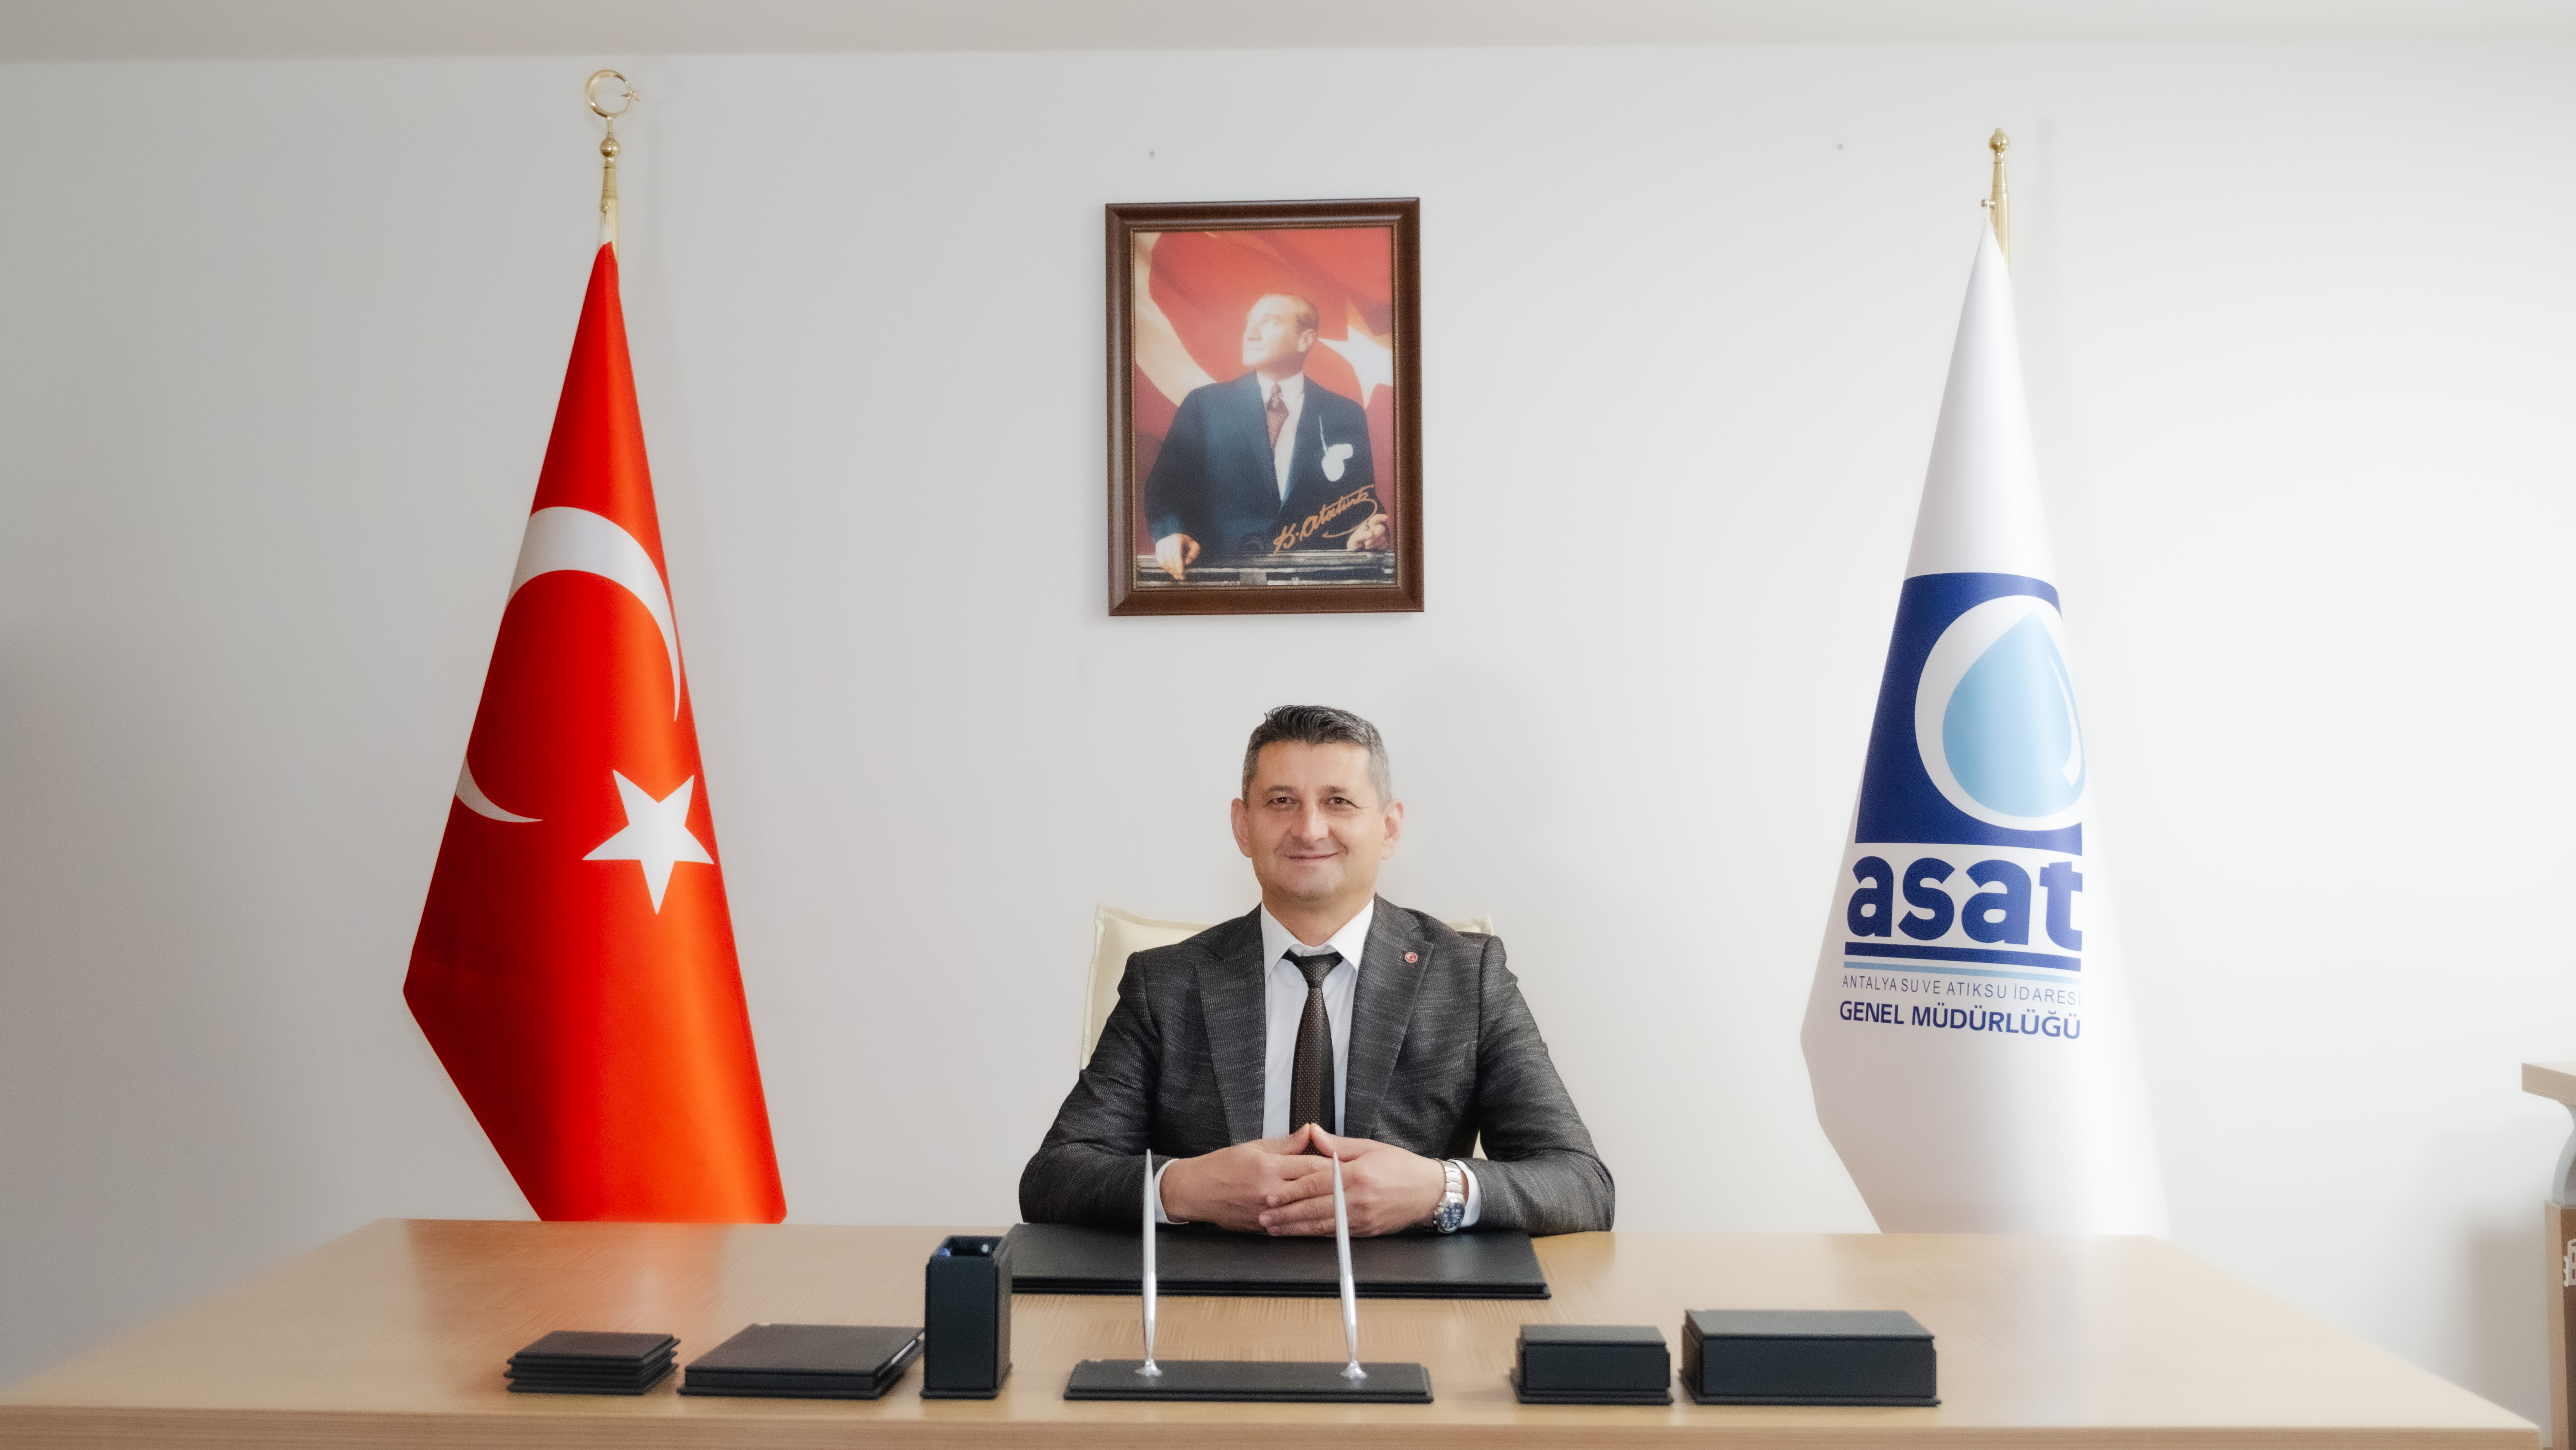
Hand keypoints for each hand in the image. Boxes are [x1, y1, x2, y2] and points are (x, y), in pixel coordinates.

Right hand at [1154, 532, 1199, 579]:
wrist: (1175, 537)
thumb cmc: (1186, 543)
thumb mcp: (1194, 546)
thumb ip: (1193, 553)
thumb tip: (1187, 562)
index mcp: (1176, 539)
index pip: (1176, 554)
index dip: (1178, 564)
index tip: (1181, 573)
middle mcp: (1166, 542)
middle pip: (1168, 559)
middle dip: (1174, 569)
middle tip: (1180, 577)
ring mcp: (1160, 546)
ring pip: (1163, 561)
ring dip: (1170, 570)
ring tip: (1177, 575)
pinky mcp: (1157, 551)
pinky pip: (1160, 562)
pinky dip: (1166, 568)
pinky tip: (1172, 571)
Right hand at [1158, 1127, 1331, 1231]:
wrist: (1196, 1191)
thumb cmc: (1220, 1168)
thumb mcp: (1253, 1147)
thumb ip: (1286, 1143)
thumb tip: (1309, 1132)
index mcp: (1268, 1168)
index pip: (1311, 1166)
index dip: (1332, 1165)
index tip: (1345, 1164)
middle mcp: (1269, 1191)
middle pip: (1312, 1189)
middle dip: (1333, 1186)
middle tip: (1351, 1183)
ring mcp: (1266, 1212)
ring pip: (1305, 1210)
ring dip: (1323, 1206)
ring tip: (1339, 1202)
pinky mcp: (1262, 1227)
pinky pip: (1291, 1225)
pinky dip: (1306, 1221)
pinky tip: (1319, 1220)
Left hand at [1255, 1129, 1444, 1237]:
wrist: (1430, 1192)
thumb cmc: (1402, 1167)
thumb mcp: (1370, 1147)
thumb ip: (1337, 1145)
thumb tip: (1312, 1133)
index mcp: (1356, 1175)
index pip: (1316, 1183)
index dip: (1291, 1190)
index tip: (1272, 1195)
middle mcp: (1357, 1199)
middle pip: (1314, 1208)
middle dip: (1286, 1214)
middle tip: (1264, 1217)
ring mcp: (1361, 1218)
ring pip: (1321, 1225)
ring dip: (1295, 1228)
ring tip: (1275, 1229)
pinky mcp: (1365, 1231)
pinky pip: (1335, 1234)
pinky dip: (1315, 1234)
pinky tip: (1300, 1234)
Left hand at [1342, 513, 1387, 550]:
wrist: (1356, 551)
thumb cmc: (1355, 542)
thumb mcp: (1355, 539)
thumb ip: (1362, 535)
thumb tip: (1371, 533)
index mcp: (1369, 524)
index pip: (1377, 518)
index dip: (1382, 517)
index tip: (1386, 518)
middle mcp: (1377, 528)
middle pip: (1381, 528)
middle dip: (1375, 536)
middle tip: (1367, 543)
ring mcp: (1382, 536)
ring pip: (1383, 537)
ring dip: (1375, 543)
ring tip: (1366, 545)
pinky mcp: (1384, 543)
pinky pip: (1386, 544)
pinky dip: (1379, 547)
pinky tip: (1373, 547)